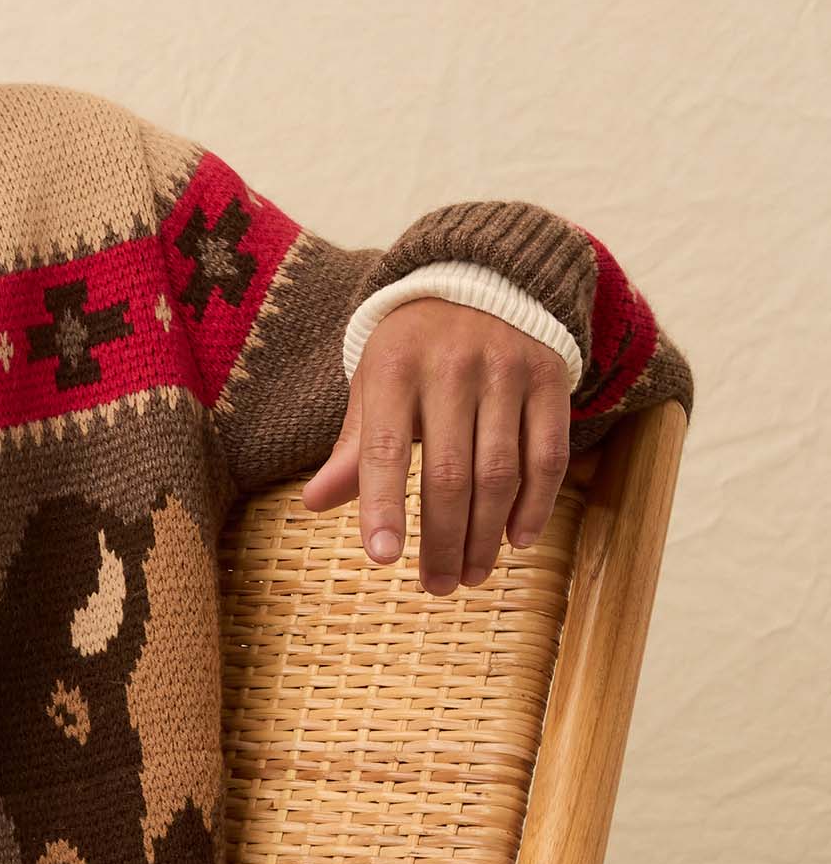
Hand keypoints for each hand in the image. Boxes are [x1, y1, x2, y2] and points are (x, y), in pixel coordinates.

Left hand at [299, 297, 571, 592]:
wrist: (482, 277)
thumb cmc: (413, 350)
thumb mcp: (373, 384)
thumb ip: (353, 446)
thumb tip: (314, 503)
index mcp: (393, 369)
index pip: (383, 449)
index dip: (383, 507)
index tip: (382, 559)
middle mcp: (452, 366)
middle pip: (448, 473)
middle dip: (443, 540)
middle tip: (437, 586)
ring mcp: (506, 370)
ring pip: (500, 471)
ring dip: (486, 534)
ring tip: (471, 574)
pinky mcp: (550, 377)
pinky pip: (547, 453)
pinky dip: (536, 504)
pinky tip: (518, 540)